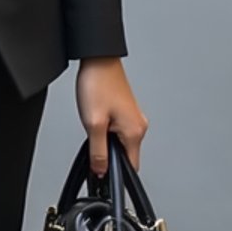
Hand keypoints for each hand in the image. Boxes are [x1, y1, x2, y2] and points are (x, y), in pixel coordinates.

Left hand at [76, 58, 147, 174]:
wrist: (98, 58)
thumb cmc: (98, 84)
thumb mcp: (93, 123)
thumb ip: (98, 152)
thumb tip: (101, 171)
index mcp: (135, 132)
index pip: (130, 168)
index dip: (114, 172)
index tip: (101, 169)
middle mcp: (138, 125)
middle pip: (124, 154)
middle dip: (107, 151)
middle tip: (93, 134)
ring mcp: (133, 116)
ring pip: (119, 141)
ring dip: (105, 138)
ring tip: (94, 119)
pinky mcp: (126, 109)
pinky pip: (117, 128)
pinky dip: (106, 127)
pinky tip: (97, 113)